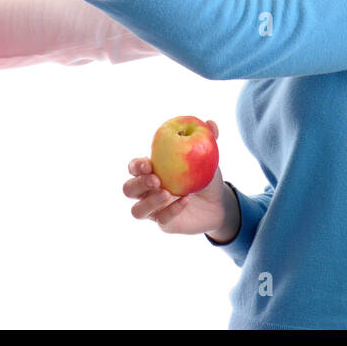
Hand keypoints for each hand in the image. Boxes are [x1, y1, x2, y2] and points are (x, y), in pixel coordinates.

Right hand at [123, 120, 232, 235]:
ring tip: (167, 193)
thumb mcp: (208, 156)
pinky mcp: (164, 223)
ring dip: (149, 202)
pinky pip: (161, 220)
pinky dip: (171, 210)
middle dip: (139, 184)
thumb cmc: (205, 174)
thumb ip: (208, 139)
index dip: (136, 166)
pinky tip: (185, 202)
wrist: (218, 202)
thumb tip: (211, 122)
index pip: (133, 167)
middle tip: (157, 180)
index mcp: (150, 170)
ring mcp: (153, 209)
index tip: (149, 164)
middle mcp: (146, 191)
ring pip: (137, 211)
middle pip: (128, 189)